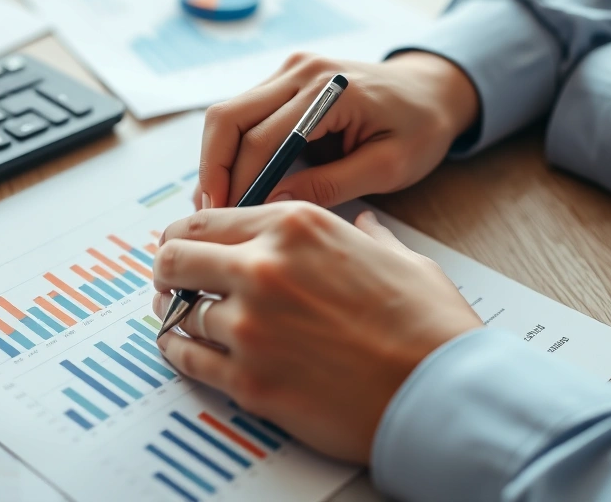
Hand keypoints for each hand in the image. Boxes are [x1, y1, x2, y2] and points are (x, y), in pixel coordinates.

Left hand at [152, 202, 481, 463]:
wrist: (441, 393)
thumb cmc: (428, 326)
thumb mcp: (399, 258)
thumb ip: (366, 235)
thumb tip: (362, 226)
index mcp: (296, 227)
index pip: (207, 218)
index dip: (187, 233)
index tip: (184, 245)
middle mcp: (263, 268)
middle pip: (176, 258)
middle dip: (169, 268)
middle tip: (171, 279)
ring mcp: (250, 326)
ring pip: (181, 311)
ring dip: (179, 313)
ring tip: (180, 316)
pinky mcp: (248, 380)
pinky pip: (188, 359)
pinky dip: (179, 351)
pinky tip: (181, 347)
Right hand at [194, 51, 477, 208]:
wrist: (433, 90)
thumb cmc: (420, 128)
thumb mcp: (388, 167)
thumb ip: (331, 185)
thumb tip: (274, 203)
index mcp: (330, 89)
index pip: (262, 138)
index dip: (239, 182)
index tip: (230, 221)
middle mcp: (302, 71)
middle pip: (228, 117)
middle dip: (212, 169)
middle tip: (209, 215)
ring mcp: (290, 70)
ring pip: (227, 114)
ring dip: (216, 159)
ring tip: (214, 205)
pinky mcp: (286, 79)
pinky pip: (244, 113)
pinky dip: (231, 148)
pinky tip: (231, 183)